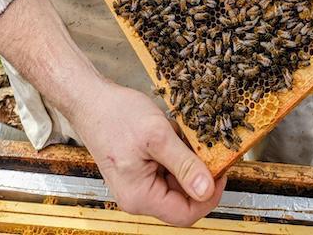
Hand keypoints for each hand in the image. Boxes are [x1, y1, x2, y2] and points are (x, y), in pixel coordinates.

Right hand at [71, 78, 225, 223]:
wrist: (91, 99)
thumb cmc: (116, 115)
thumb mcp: (157, 136)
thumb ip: (184, 164)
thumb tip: (207, 190)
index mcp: (140, 197)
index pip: (186, 214)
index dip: (209, 195)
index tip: (221, 170)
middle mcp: (137, 197)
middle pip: (182, 200)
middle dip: (196, 174)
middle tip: (204, 146)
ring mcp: (137, 185)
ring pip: (176, 183)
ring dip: (185, 162)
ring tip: (181, 136)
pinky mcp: (138, 172)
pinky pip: (166, 171)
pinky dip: (174, 155)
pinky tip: (171, 135)